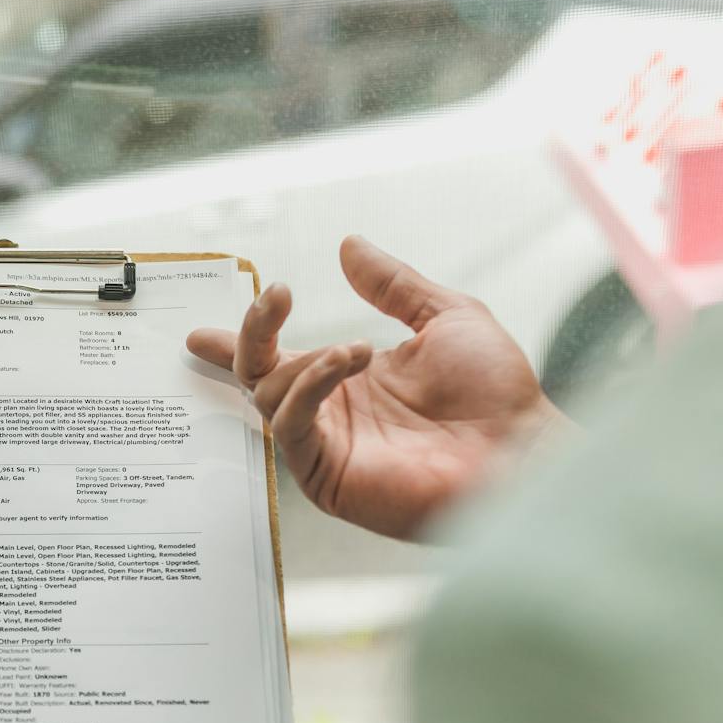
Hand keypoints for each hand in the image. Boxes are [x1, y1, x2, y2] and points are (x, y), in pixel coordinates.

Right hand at [188, 236, 568, 539]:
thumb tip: (349, 246)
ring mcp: (327, 446)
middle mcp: (331, 413)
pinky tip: (349, 362)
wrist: (522, 448)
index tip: (201, 331)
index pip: (278, 358)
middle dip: (251, 335)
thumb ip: (392, 285)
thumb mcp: (444, 316)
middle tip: (274, 298)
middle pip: (257, 374)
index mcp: (349, 380)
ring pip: (268, 398)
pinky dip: (310, 387)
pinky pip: (292, 428)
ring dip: (303, 362)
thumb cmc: (496, 394)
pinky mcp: (328, 477)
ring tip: (356, 347)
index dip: (238, 343)